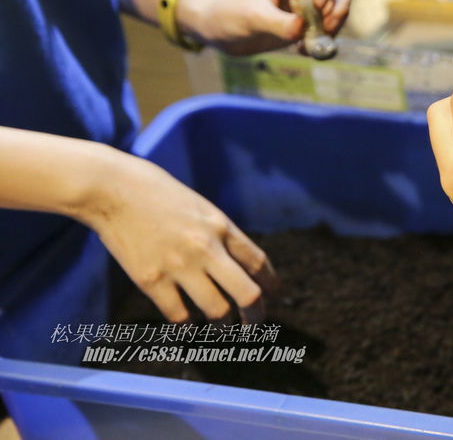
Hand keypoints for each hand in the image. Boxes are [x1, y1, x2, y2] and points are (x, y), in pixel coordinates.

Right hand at [86, 150, 278, 322]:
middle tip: (254, 324)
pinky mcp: (150, 280)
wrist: (113, 188)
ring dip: (223, 325)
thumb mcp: (200, 207)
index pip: (258, 263)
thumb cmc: (157, 193)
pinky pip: (179, 315)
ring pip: (216, 311)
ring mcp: (178, 266)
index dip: (272, 284)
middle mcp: (206, 248)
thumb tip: (238, 264)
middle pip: (247, 294)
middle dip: (256, 315)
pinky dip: (187, 324)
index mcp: (221, 226)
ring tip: (222, 327)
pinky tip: (189, 323)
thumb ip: (219, 234)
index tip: (277, 295)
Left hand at [177, 0, 350, 55]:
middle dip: (339, 6)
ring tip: (313, 42)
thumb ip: (278, 23)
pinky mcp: (305, 22)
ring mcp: (306, 2)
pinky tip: (303, 50)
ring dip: (334, 25)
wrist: (217, 31)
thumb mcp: (251, 17)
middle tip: (327, 26)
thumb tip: (303, 29)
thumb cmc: (227, 14)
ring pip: (338, 6)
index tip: (320, 4)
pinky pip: (327, 27)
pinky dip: (323, 40)